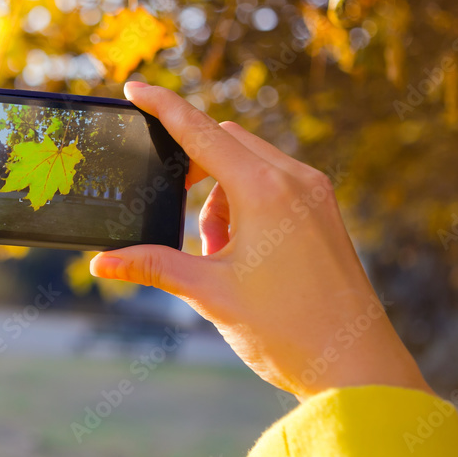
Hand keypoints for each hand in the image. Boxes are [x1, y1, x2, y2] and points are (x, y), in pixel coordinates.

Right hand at [90, 82, 431, 400]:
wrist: (355, 368)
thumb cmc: (285, 331)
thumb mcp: (210, 294)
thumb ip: (153, 266)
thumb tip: (102, 262)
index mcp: (264, 192)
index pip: (199, 133)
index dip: (162, 108)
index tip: (135, 88)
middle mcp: (295, 180)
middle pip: (225, 143)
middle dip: (192, 170)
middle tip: (179, 214)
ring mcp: (316, 194)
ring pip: (249, 164)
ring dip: (219, 194)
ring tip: (217, 252)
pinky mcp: (324, 212)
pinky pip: (274, 184)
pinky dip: (246, 204)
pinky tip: (242, 253)